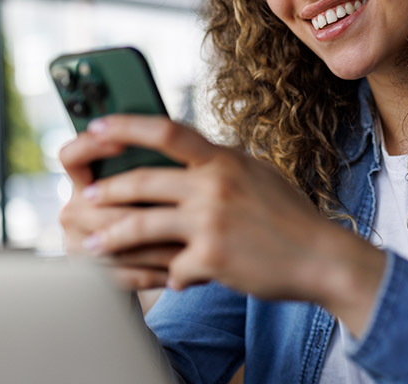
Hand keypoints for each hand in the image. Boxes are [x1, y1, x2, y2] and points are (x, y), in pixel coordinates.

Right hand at [58, 131, 179, 288]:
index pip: (71, 156)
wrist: (144, 260)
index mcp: (85, 181)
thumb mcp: (154, 185)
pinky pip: (124, 274)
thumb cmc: (159, 209)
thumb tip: (177, 152)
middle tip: (185, 208)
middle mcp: (75, 210)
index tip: (121, 143)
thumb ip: (156, 169)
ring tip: (194, 246)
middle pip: (103, 206)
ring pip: (117, 242)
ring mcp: (79, 244)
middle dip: (146, 209)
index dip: (90, 147)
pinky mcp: (93, 276)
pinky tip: (180, 272)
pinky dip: (155, 273)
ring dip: (158, 246)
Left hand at [79, 115, 386, 332]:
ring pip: (141, 225)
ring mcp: (212, 222)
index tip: (95, 128)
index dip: (125, 127)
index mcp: (224, 160)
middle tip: (85, 197)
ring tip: (91, 244)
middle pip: (142, 181)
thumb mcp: (257, 174)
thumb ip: (219, 163)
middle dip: (106, 190)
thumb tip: (185, 151)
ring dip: (109, 236)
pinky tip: (166, 280)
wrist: (322, 257)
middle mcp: (215, 185)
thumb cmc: (290, 217)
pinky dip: (167, 275)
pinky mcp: (212, 258)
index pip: (166, 131)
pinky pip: (171, 268)